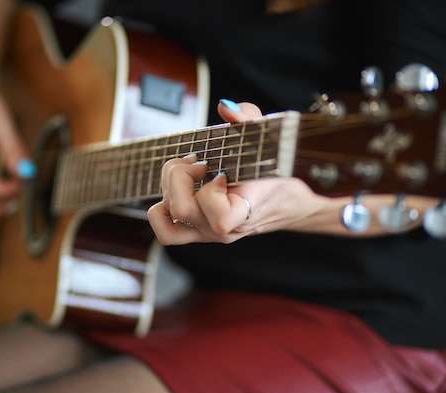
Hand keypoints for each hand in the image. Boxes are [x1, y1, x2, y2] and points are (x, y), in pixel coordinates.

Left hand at [147, 100, 326, 244]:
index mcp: (246, 210)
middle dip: (181, 176)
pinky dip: (160, 211)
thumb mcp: (268, 138)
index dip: (211, 193)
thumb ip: (248, 119)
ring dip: (170, 185)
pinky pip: (166, 231)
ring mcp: (208, 233)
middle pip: (182, 209)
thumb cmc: (276, 172)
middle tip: (199, 162)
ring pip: (170, 215)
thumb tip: (225, 107)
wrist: (285, 202)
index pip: (220, 219)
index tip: (221, 173)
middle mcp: (224, 228)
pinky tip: (175, 190)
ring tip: (189, 171)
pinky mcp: (196, 232)